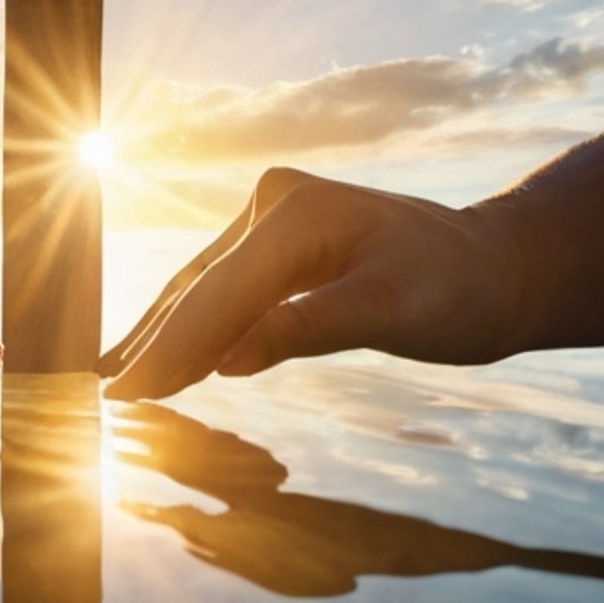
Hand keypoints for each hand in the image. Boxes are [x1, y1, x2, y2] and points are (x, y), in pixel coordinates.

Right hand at [100, 168, 534, 399]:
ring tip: (115, 377)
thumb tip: (226, 362)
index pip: (220, 295)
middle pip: (199, 287)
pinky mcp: (280, 242)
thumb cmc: (458, 289)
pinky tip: (164, 352)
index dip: (171, 350)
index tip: (127, 397)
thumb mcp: (393, 311)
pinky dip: (193, 323)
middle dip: (152, 344)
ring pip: (202, 286)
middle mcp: (275, 204)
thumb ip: (307, 329)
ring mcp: (274, 218)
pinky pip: (224, 288)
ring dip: (161, 333)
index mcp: (299, 215)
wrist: (499, 267)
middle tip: (104, 398)